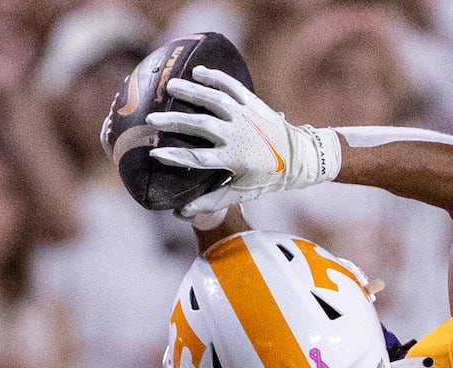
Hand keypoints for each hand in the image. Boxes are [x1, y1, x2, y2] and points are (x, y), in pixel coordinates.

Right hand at [147, 66, 342, 214]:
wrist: (300, 156)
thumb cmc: (268, 178)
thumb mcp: (242, 192)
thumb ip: (212, 200)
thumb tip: (182, 211)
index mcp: (234, 158)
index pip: (199, 157)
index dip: (176, 156)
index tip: (155, 153)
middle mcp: (237, 134)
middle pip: (201, 125)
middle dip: (175, 121)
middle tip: (152, 118)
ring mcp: (245, 115)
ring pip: (214, 99)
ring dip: (191, 91)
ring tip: (170, 85)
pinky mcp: (252, 102)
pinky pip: (231, 86)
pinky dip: (215, 77)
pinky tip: (198, 72)